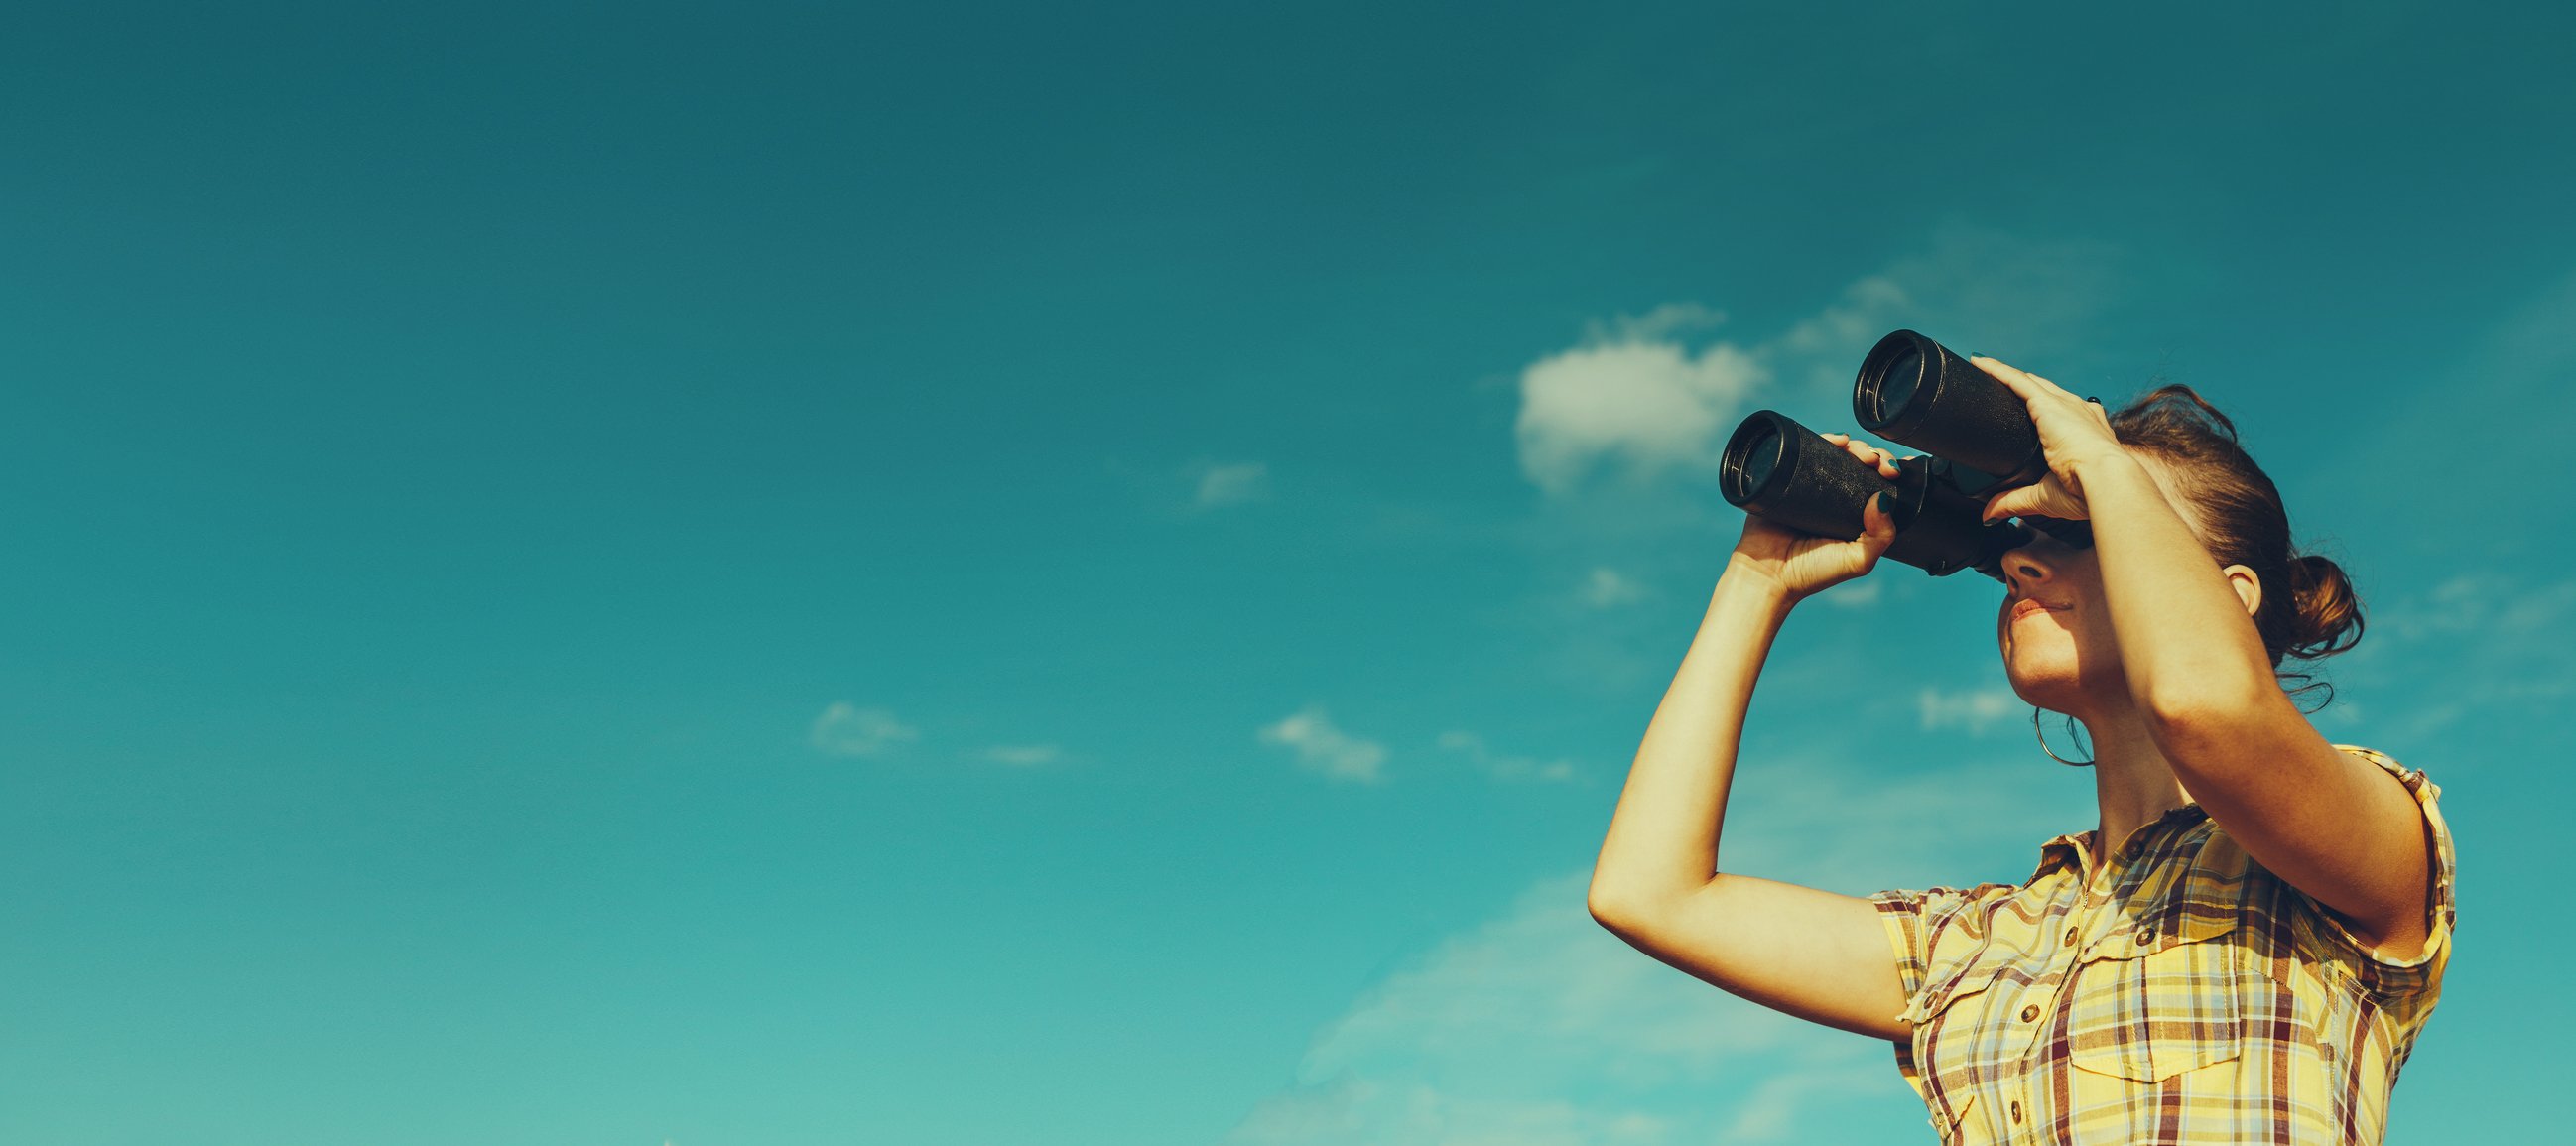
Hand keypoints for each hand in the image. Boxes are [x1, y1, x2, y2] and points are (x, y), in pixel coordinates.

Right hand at [1729, 431, 1906, 600]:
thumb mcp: (1858, 560)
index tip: (1893, 472)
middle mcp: (1835, 499)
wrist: (1767, 573)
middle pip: (1861, 465)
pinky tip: (1838, 440)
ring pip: (1838, 455)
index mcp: (1854, 515)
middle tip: (1879, 463)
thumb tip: (1883, 499)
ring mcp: (1811, 486)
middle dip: (1876, 456)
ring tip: (1859, 451)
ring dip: (1855, 446)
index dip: (1889, 472)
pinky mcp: (1789, 477)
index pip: (1878, 485)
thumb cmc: (1810, 573)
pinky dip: (1826, 440)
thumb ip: (1880, 536)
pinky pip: (1808, 451)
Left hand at [1966, 355, 2126, 523]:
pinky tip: (1980, 363)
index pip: (2060, 414)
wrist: (2106, 481)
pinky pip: (2017, 380)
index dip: (2040, 408)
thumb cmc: (2088, 492)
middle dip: (2021, 386)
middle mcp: (2079, 412)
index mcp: (2087, 432)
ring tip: (1981, 366)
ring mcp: (2064, 405)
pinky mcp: (2048, 404)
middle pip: (2043, 392)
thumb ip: (2015, 501)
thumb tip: (1990, 515)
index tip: (2026, 409)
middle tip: (1996, 384)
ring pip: (2027, 382)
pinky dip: (1997, 370)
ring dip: (2005, 374)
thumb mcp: (2045, 497)